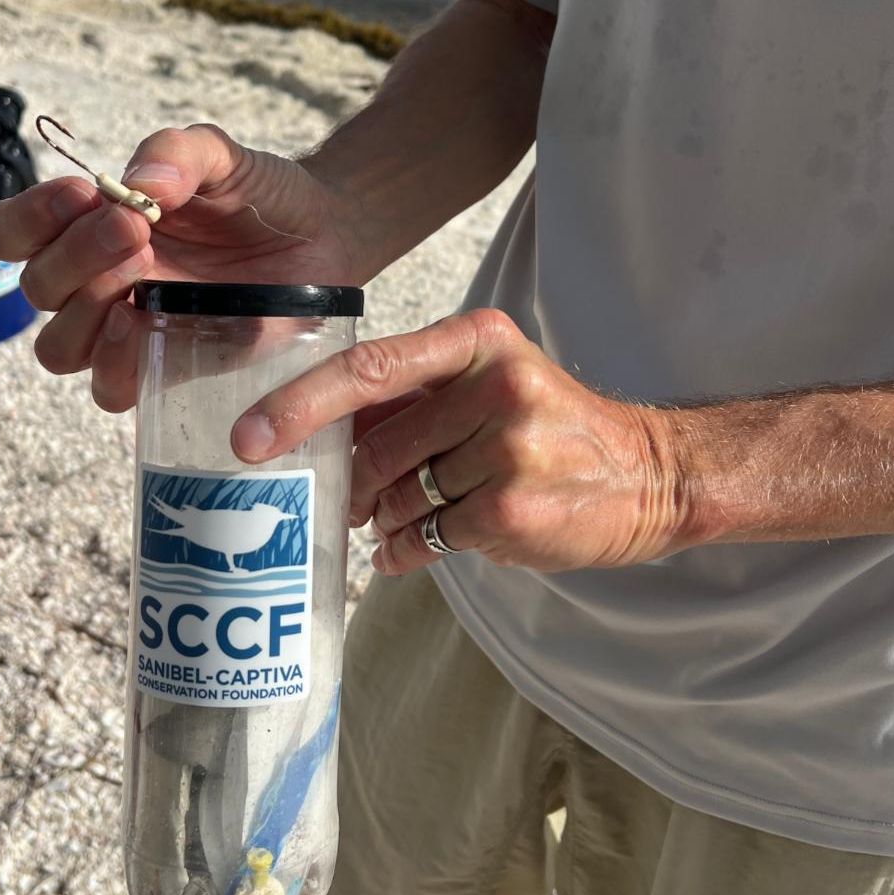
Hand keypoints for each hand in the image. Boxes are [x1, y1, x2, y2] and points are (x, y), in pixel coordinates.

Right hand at [0, 124, 362, 410]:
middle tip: (135, 229)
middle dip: (76, 254)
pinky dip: (116, 363)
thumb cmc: (261, 195)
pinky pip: (110, 389)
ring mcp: (128, 331)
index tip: (81, 194)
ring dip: (86, 311)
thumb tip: (138, 186)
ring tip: (143, 273)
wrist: (323, 237)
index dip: (30, 218)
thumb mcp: (221, 156)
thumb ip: (176, 155)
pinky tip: (148, 324)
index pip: (14, 233)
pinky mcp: (163, 369)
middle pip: (38, 288)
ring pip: (59, 348)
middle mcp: (98, 283)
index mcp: (91, 227)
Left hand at [230, 309, 687, 573]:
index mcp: (477, 342)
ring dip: (381, 520)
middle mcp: (495, 386)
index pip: (367, 369)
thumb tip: (320, 438)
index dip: (299, 405)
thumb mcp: (486, 388)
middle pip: (378, 448)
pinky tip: (404, 552)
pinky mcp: (513, 507)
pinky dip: (402, 552)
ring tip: (391, 524)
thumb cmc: (548, 428)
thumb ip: (410, 403)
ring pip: (398, 498)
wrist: (646, 474)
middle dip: (350, 484)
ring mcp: (509, 448)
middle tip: (345, 501)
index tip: (248, 438)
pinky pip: (425, 538)